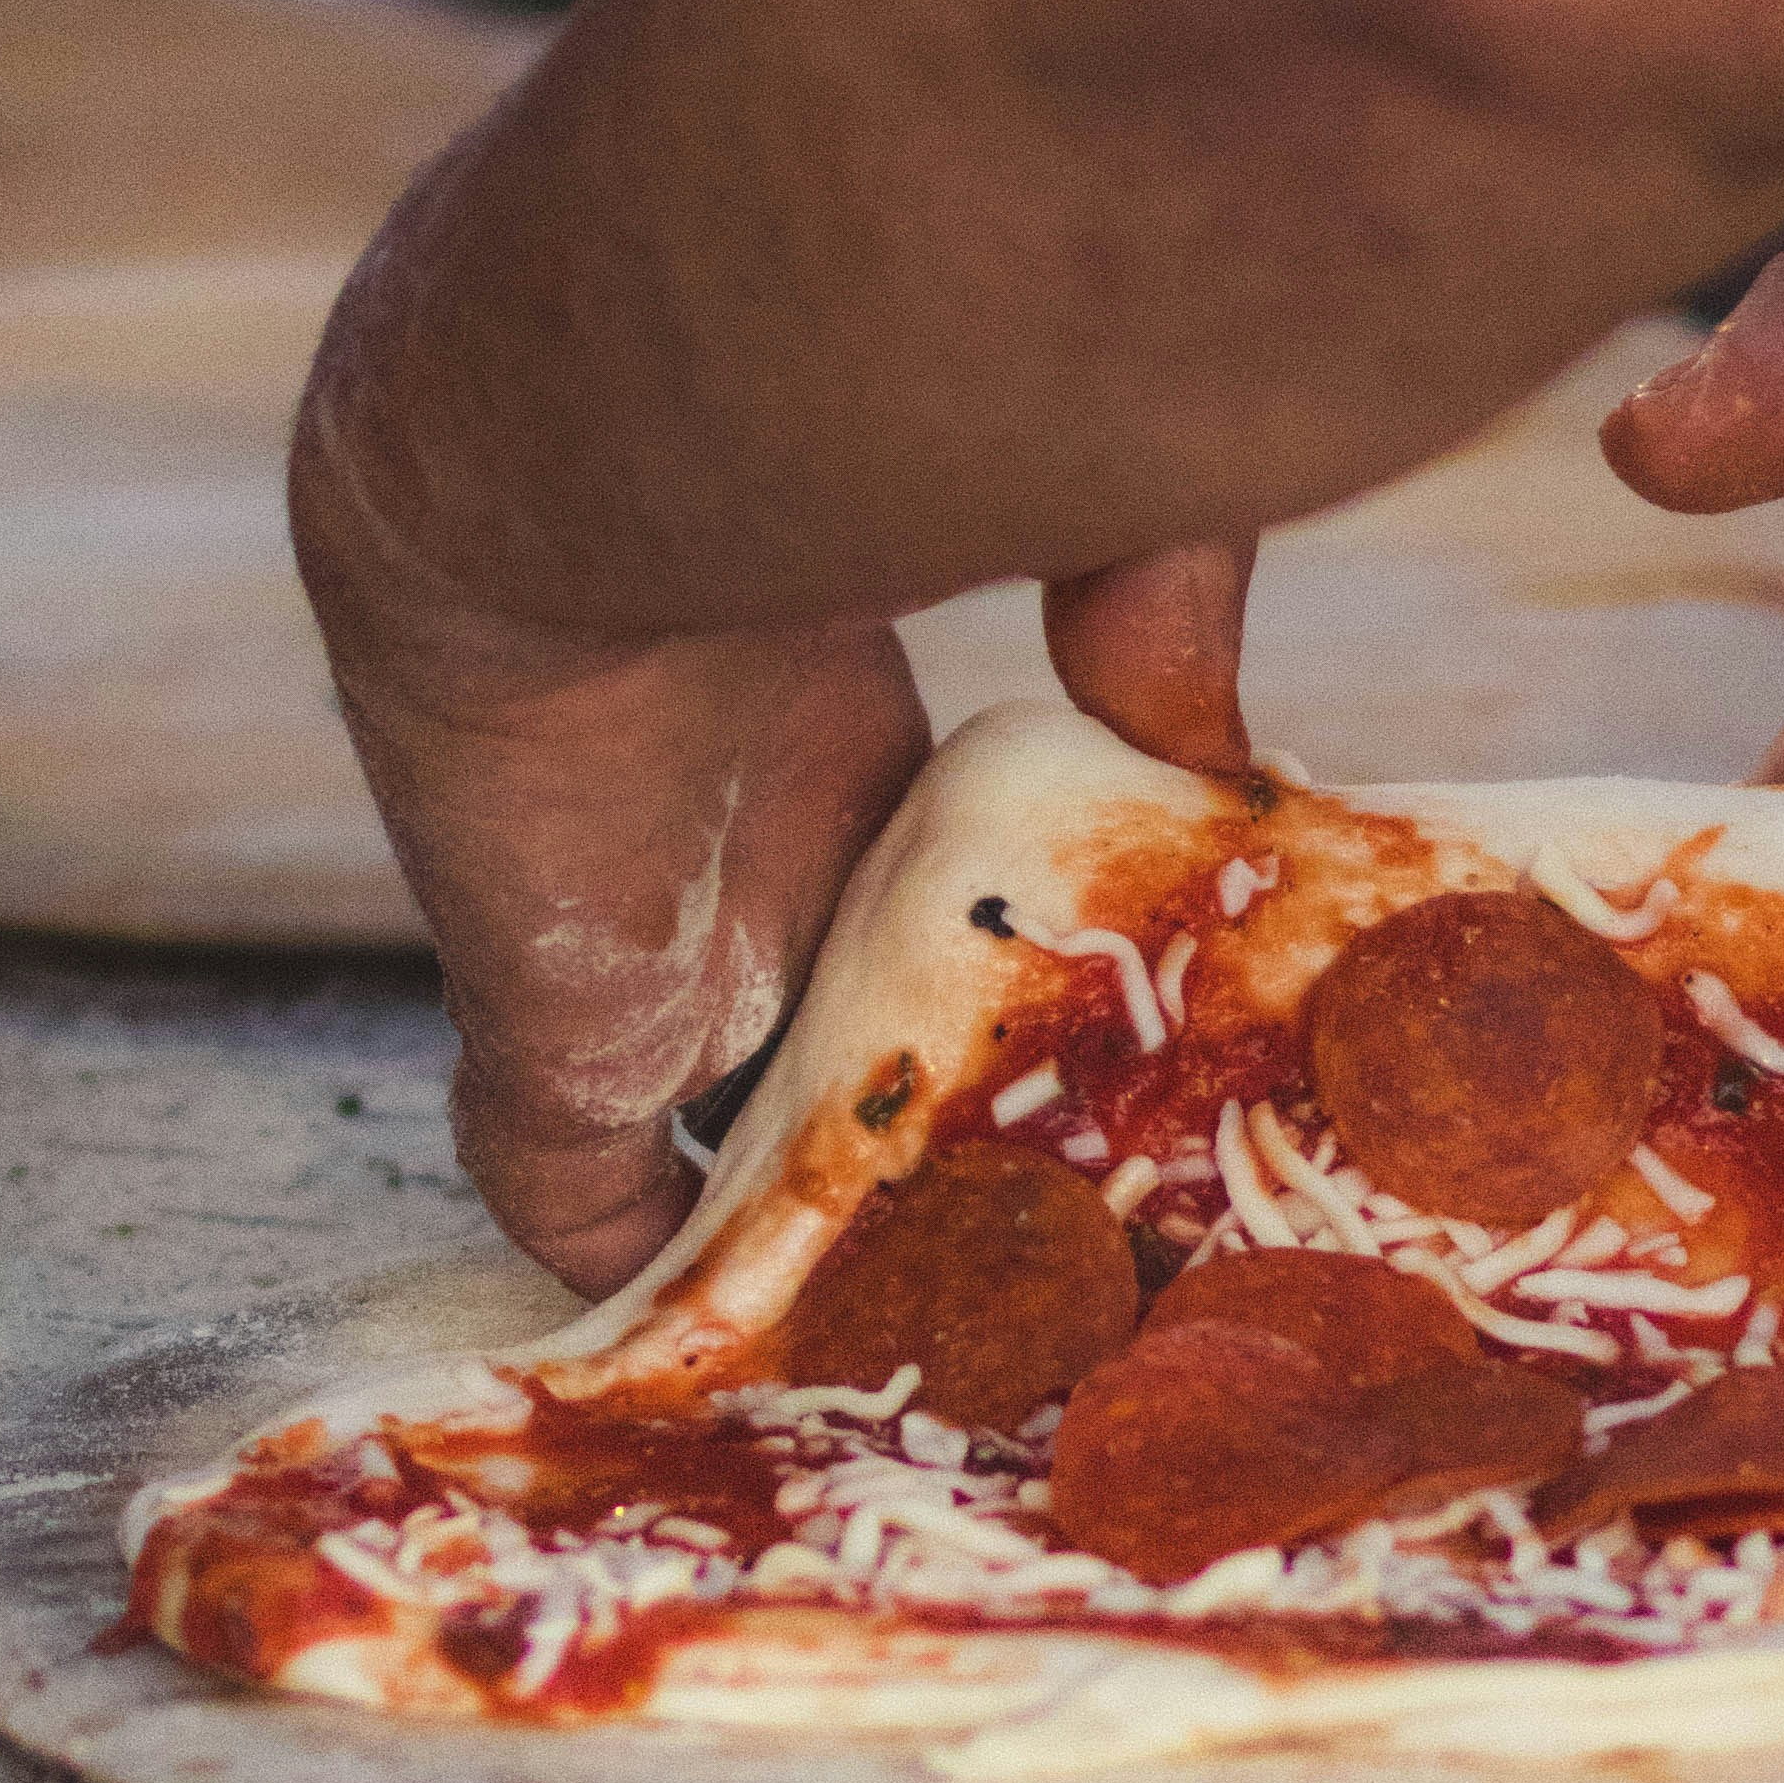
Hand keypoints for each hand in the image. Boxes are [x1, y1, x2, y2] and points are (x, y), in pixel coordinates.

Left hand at [296, 408, 1251, 1287]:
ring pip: (722, 1152)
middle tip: (1076, 1256)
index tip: (1116, 1083)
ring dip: (819, 1240)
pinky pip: (585, 1212)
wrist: (571, 437)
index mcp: (827, 734)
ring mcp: (637, 955)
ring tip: (955, 1346)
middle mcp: (725, 857)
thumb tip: (1227, 754)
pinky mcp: (556, 1042)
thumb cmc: (827, 422)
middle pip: (828, 1052)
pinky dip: (656, 1288)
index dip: (992, 994)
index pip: (903, 902)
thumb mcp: (1066, 495)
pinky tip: (761, 1360)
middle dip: (929, 1151)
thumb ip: (1162, 611)